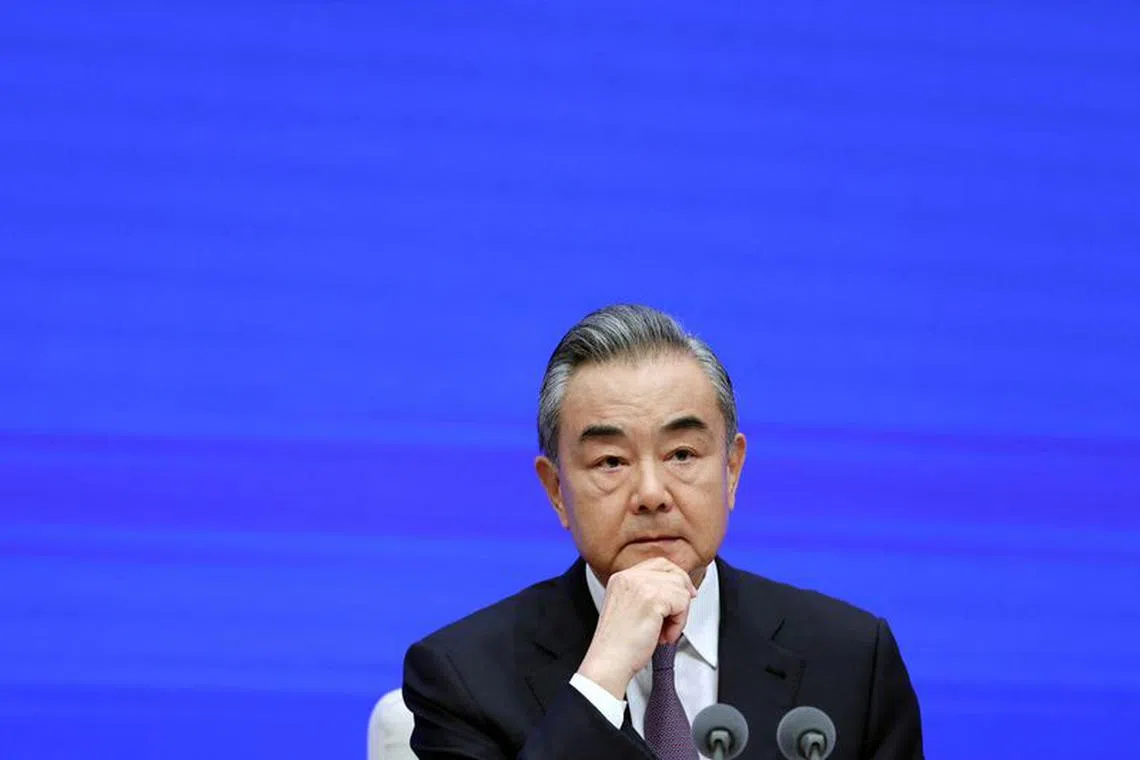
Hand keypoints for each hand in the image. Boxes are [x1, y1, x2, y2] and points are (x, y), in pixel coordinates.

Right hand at [576, 557, 697, 699]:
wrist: (609, 661)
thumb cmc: (618, 644)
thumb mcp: (629, 609)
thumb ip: (646, 594)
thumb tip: (677, 590)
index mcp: (621, 577)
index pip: (658, 564)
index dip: (675, 579)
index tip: (683, 595)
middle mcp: (629, 576)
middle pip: (673, 571)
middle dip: (682, 593)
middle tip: (679, 614)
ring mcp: (640, 585)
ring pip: (681, 589)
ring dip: (679, 614)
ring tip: (664, 632)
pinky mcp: (653, 598)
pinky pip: (682, 603)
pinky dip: (679, 623)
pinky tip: (664, 635)